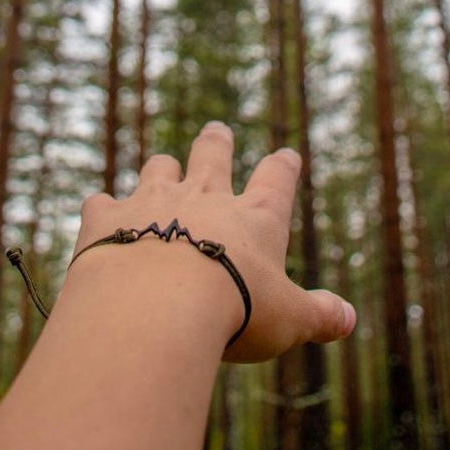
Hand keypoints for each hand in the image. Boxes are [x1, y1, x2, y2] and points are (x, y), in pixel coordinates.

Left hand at [73, 120, 355, 362]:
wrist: (157, 304)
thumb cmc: (234, 309)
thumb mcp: (289, 319)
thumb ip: (318, 315)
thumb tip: (348, 318)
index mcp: (252, 218)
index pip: (275, 181)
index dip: (282, 167)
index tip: (286, 156)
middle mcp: (203, 197)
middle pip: (212, 154)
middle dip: (216, 142)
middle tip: (216, 130)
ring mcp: (153, 200)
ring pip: (158, 168)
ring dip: (161, 168)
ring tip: (162, 168)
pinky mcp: (108, 216)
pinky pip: (101, 202)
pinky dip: (103, 208)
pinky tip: (100, 213)